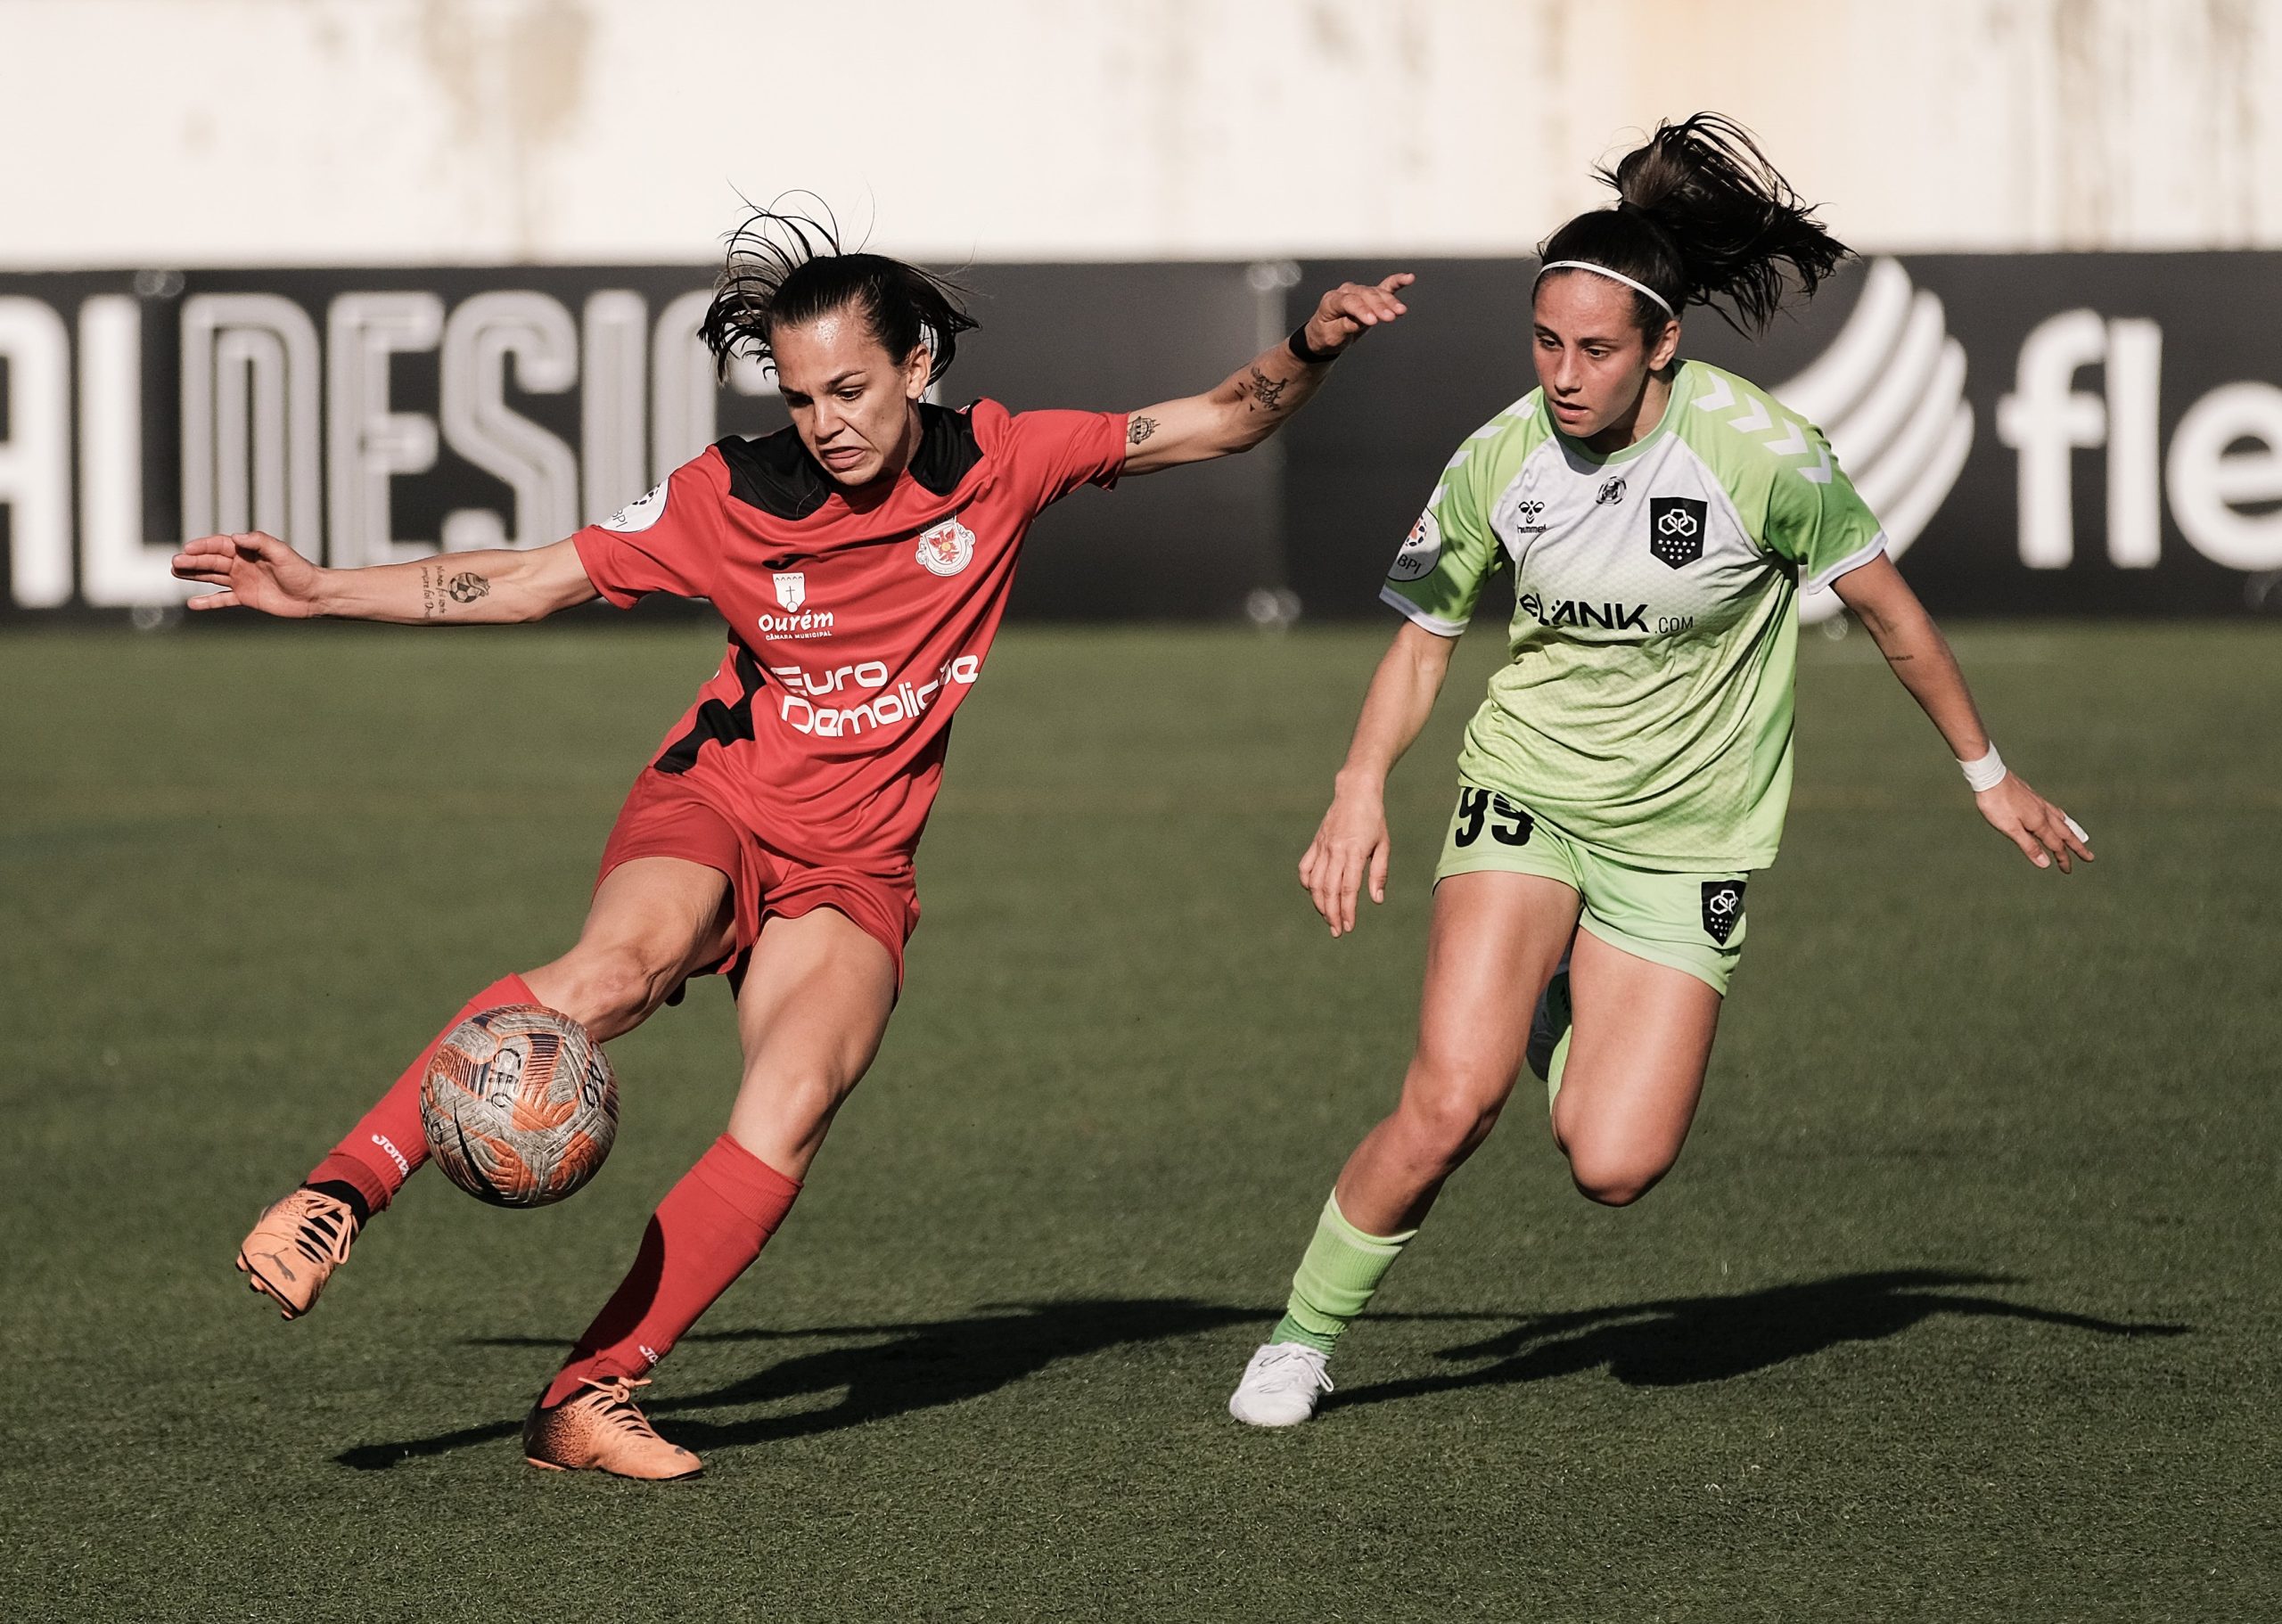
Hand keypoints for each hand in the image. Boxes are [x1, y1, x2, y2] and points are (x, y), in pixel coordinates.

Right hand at [171, 532, 326, 616]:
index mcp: (248, 550)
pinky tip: (192, 603)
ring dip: (194, 575)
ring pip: (212, 577)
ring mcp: (242, 581)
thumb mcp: (281, 553)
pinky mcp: (246, 598)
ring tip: (175, 572)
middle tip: (175, 563)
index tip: (187, 549)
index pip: (219, 546)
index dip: (203, 547)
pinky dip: (208, 601)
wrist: (313, 595)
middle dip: (193, 561)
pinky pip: (222, 599)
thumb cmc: (300, 571)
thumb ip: (259, 542)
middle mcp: (242, 564)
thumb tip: (235, 537)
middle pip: (211, 561)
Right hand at [1298, 783, 1390, 935]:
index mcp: (1354, 852)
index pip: (1348, 889)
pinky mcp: (1315, 843)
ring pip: (1315, 882)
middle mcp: (1335, 851)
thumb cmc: (1374, 819)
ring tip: (1328, 917)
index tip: (1348, 927)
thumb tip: (1376, 900)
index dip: (1347, 910)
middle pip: (1329, 890)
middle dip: (1332, 914)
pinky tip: (1314, 894)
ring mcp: (1322, 847)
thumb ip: (1379, 873)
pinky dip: (1307, 884)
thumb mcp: (1383, 845)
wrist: (1355, 792)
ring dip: (1320, 903)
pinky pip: (1305, 868)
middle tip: (1337, 931)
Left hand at [1299, 273, 1414, 356]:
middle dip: (1378, 306)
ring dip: (1389, 301)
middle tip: (1390, 317)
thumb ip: (1345, 326)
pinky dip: (1397, 282)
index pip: (1349, 302)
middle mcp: (1346, 291)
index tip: (1373, 321)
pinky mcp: (1370, 295)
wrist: (1326, 333)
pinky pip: (1384, 287)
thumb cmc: (1326, 334)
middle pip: (1365, 295)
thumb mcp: (1331, 336)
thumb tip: (1361, 321)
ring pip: (1376, 292)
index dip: (1361, 310)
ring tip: (1401, 311)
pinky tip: (1409, 278)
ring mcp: (1359, 291)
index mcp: (1331, 300)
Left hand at [1976, 773, 2093, 872]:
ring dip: (2072, 832)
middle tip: (2090, 857)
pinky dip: (2062, 819)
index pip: (2056, 845)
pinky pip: (2054, 811)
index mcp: (2039, 823)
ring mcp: (2040, 804)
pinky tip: (2059, 817)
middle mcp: (2044, 813)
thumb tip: (2046, 864)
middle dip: (2077, 847)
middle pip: (2065, 833)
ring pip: (2062, 821)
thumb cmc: (1996, 803)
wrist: (1990, 776)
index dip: (2063, 859)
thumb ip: (2029, 846)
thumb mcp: (2010, 828)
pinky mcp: (2034, 797)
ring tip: (2081, 838)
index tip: (2068, 870)